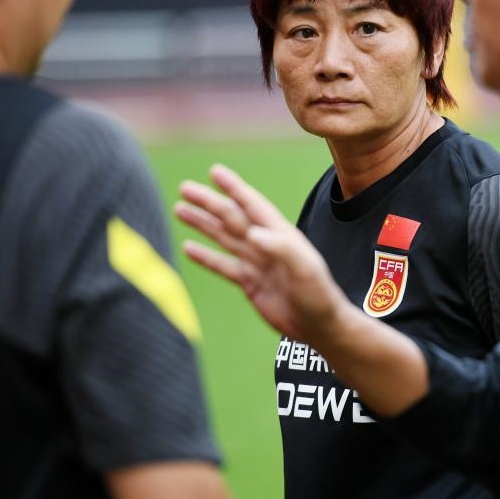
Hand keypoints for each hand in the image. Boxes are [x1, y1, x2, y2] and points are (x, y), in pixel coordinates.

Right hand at [175, 164, 345, 341]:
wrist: (319, 327)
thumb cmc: (319, 295)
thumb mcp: (306, 269)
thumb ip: (281, 248)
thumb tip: (253, 232)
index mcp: (281, 235)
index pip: (252, 205)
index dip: (234, 188)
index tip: (215, 171)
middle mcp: (266, 244)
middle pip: (232, 217)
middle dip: (209, 202)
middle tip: (184, 187)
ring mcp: (257, 263)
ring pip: (223, 237)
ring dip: (202, 223)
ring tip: (180, 209)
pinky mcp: (250, 283)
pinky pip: (223, 265)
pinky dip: (205, 256)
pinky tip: (189, 247)